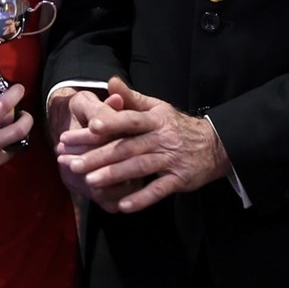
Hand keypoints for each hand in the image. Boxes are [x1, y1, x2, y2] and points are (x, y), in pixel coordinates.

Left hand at [59, 76, 230, 212]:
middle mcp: (162, 138)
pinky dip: (141, 198)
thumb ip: (132, 98)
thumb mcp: (158, 108)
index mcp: (155, 119)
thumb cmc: (177, 125)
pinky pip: (158, 190)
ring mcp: (171, 160)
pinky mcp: (179, 179)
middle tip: (73, 163)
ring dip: (114, 175)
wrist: (214, 145)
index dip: (111, 122)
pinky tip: (122, 206)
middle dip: (99, 156)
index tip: (90, 126)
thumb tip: (110, 81)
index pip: (130, 120)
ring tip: (90, 182)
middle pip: (127, 147)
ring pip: (139, 167)